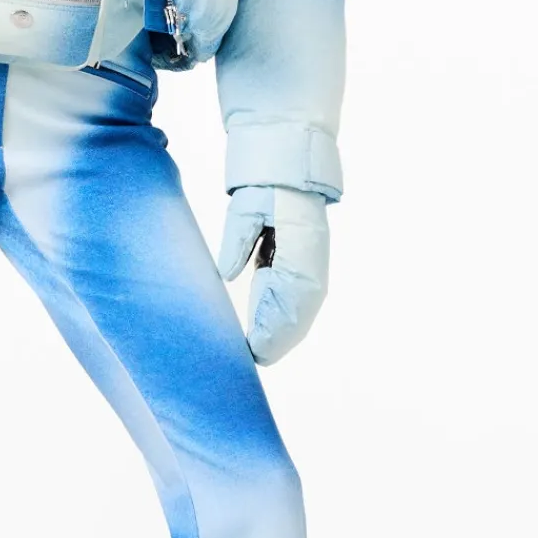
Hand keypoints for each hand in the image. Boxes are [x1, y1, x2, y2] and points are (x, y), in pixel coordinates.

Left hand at [216, 185, 329, 364]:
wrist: (290, 174)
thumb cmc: (267, 191)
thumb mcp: (247, 210)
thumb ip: (238, 240)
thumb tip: (227, 275)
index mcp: (301, 259)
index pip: (287, 309)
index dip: (269, 334)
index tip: (249, 351)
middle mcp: (310, 274)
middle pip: (294, 322)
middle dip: (271, 344)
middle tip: (245, 363)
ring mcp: (308, 276)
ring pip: (295, 319)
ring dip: (276, 339)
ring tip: (252, 357)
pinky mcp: (299, 275)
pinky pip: (291, 309)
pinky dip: (277, 326)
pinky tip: (260, 339)